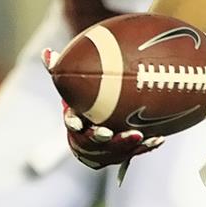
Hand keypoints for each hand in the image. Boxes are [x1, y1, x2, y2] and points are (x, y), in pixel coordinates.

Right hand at [42, 49, 163, 171]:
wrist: (99, 119)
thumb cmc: (85, 97)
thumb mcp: (74, 84)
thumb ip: (61, 70)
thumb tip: (47, 52)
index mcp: (75, 122)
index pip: (71, 123)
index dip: (74, 123)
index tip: (78, 122)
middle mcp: (87, 140)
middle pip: (91, 144)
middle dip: (99, 138)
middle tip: (109, 132)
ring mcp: (105, 150)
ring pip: (113, 153)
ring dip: (126, 145)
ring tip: (139, 135)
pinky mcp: (122, 154)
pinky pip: (134, 153)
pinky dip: (145, 147)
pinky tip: (159, 139)